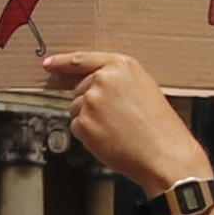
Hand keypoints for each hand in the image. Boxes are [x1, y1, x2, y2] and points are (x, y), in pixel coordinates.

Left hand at [42, 49, 208, 197]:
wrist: (164, 155)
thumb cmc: (160, 128)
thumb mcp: (144, 89)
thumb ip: (116, 81)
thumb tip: (90, 85)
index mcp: (121, 65)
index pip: (83, 59)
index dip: (62, 62)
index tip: (49, 64)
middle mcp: (103, 79)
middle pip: (80, 89)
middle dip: (91, 104)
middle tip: (117, 120)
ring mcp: (90, 101)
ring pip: (76, 109)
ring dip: (90, 121)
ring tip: (118, 130)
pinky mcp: (83, 123)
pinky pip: (76, 128)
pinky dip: (89, 136)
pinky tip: (110, 139)